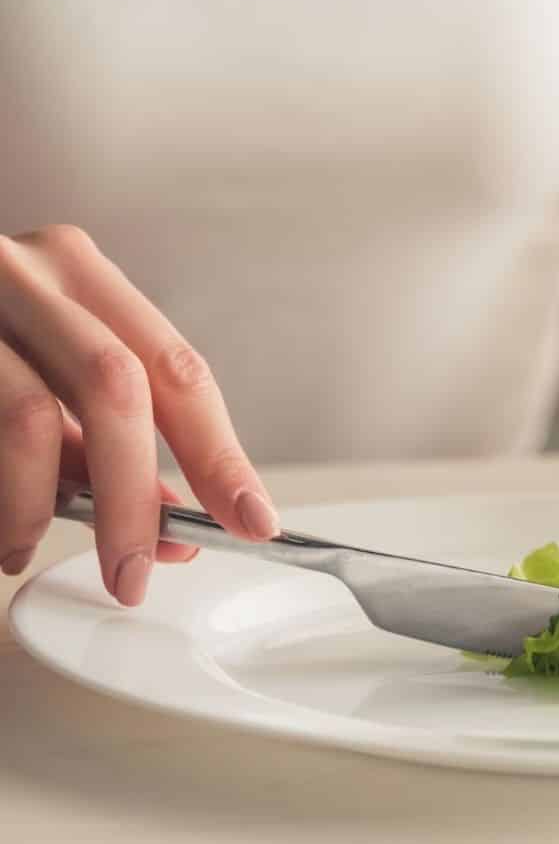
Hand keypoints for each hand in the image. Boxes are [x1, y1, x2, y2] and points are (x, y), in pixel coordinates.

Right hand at [0, 224, 279, 602]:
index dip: (219, 451)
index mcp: (74, 270)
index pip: (174, 365)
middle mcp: (22, 269)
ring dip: (39, 509)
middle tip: (134, 574)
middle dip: (135, 497)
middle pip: (117, 386)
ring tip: (23, 550)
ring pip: (31, 419)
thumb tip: (182, 518)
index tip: (251, 520)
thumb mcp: (41, 372)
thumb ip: (102, 437)